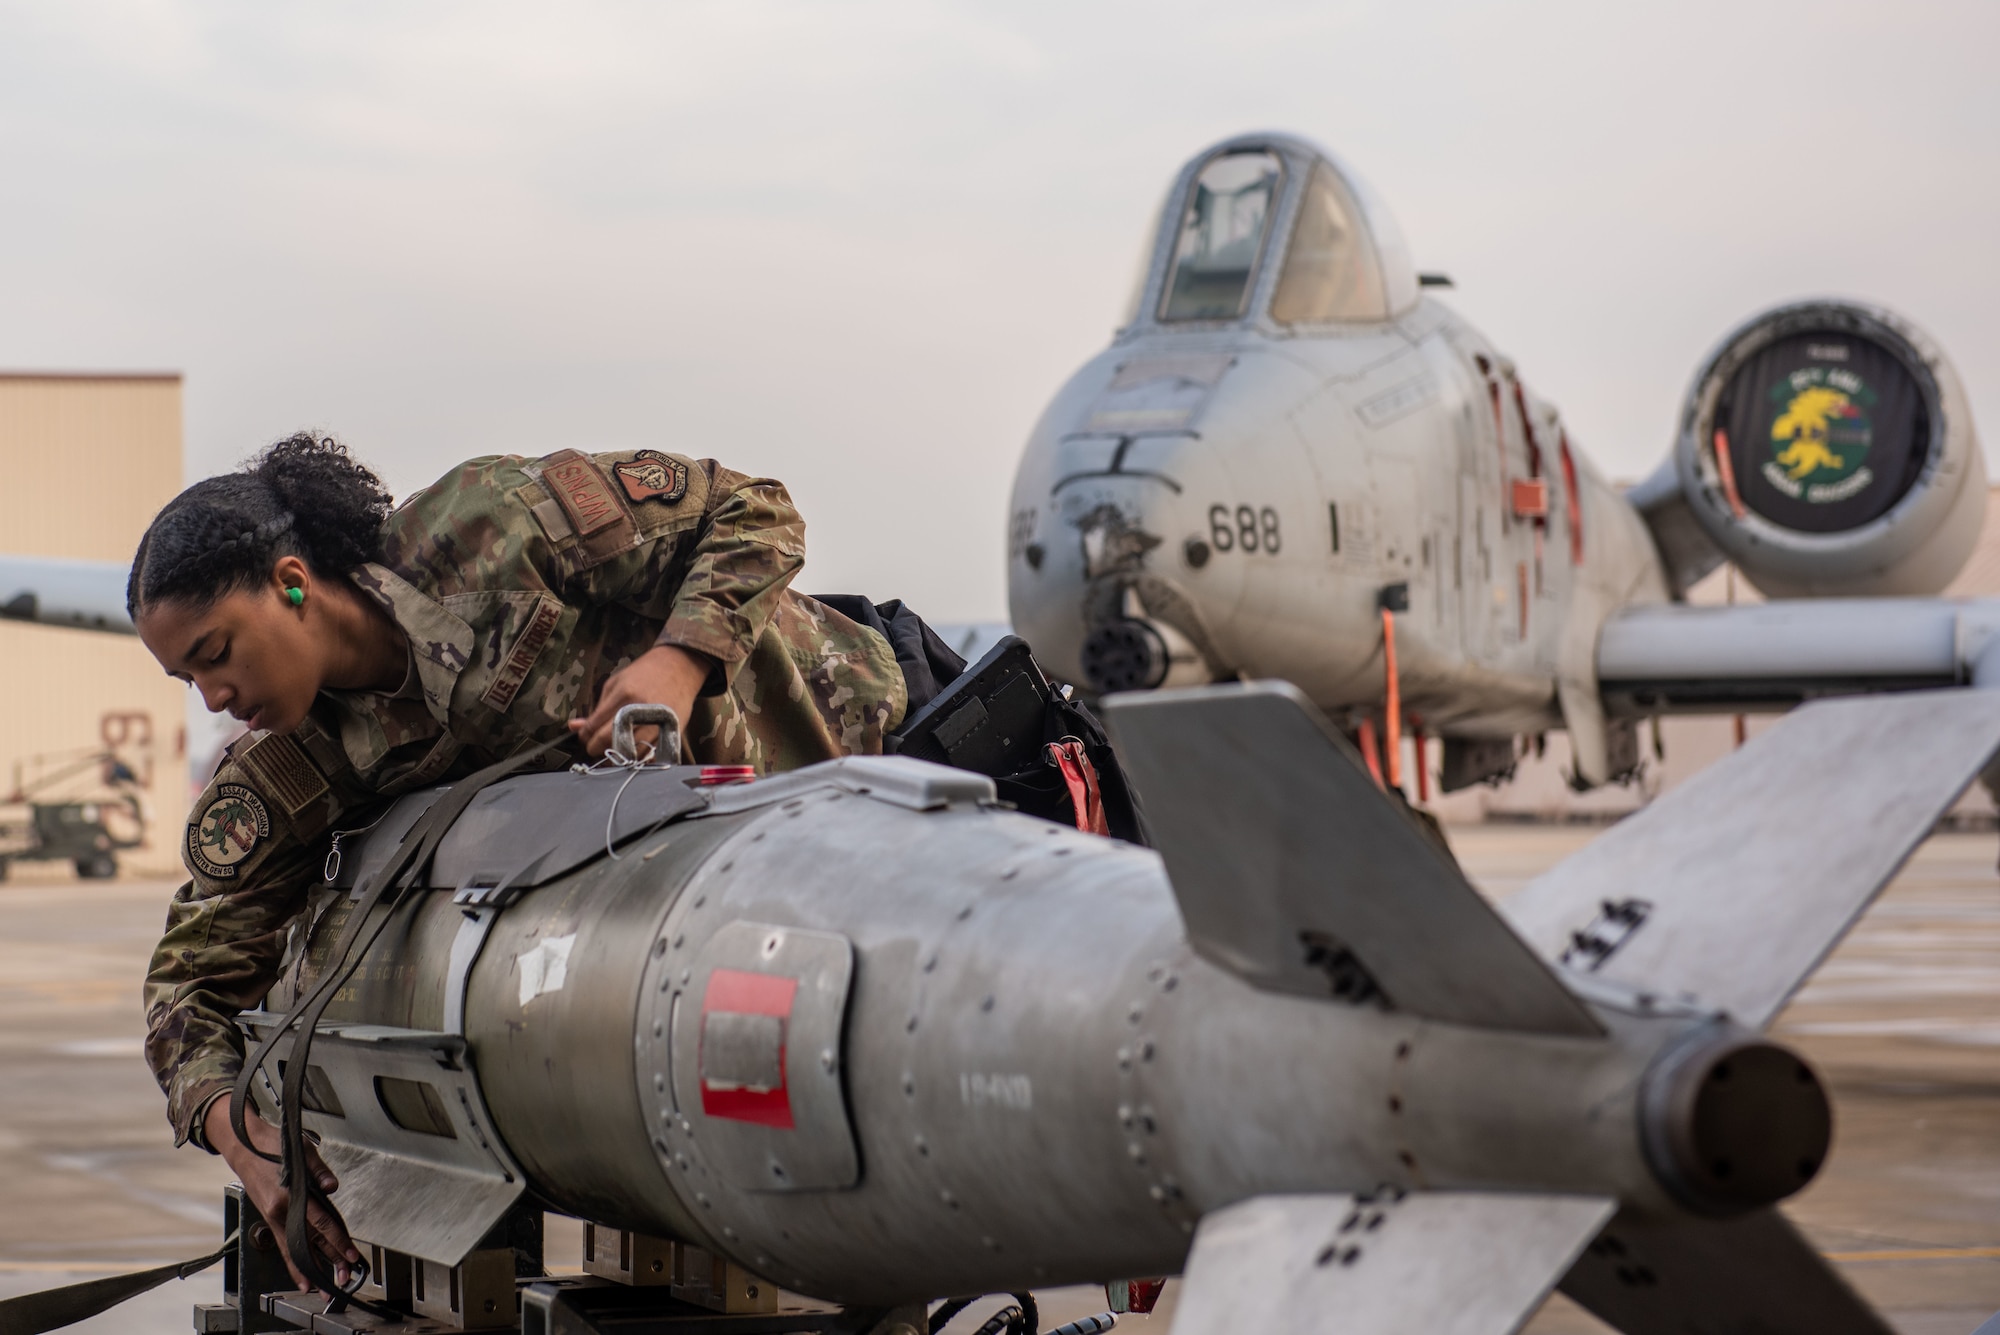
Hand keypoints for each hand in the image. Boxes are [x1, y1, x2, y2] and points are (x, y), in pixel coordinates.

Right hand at [206, 1097, 359, 1291]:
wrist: (243, 1147)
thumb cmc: (272, 1146)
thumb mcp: (302, 1150)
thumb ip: (319, 1171)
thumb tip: (332, 1187)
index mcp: (289, 1195)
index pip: (321, 1223)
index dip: (338, 1240)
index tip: (352, 1254)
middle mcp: (280, 1211)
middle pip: (310, 1242)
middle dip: (329, 1261)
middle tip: (345, 1278)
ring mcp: (273, 1217)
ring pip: (295, 1249)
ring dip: (312, 1268)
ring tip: (325, 1286)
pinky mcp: (270, 1218)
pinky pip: (283, 1245)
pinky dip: (293, 1262)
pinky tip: (302, 1275)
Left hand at [569, 644, 714, 757]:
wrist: (679, 667)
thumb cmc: (644, 674)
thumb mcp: (615, 684)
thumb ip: (597, 708)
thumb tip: (574, 727)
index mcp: (624, 696)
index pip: (595, 726)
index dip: (585, 736)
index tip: (584, 737)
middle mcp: (641, 710)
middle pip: (610, 741)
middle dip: (596, 748)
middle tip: (594, 747)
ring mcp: (658, 722)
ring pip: (630, 752)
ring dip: (617, 755)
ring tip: (612, 750)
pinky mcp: (671, 731)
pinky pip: (650, 753)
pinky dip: (638, 756)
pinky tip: (632, 750)